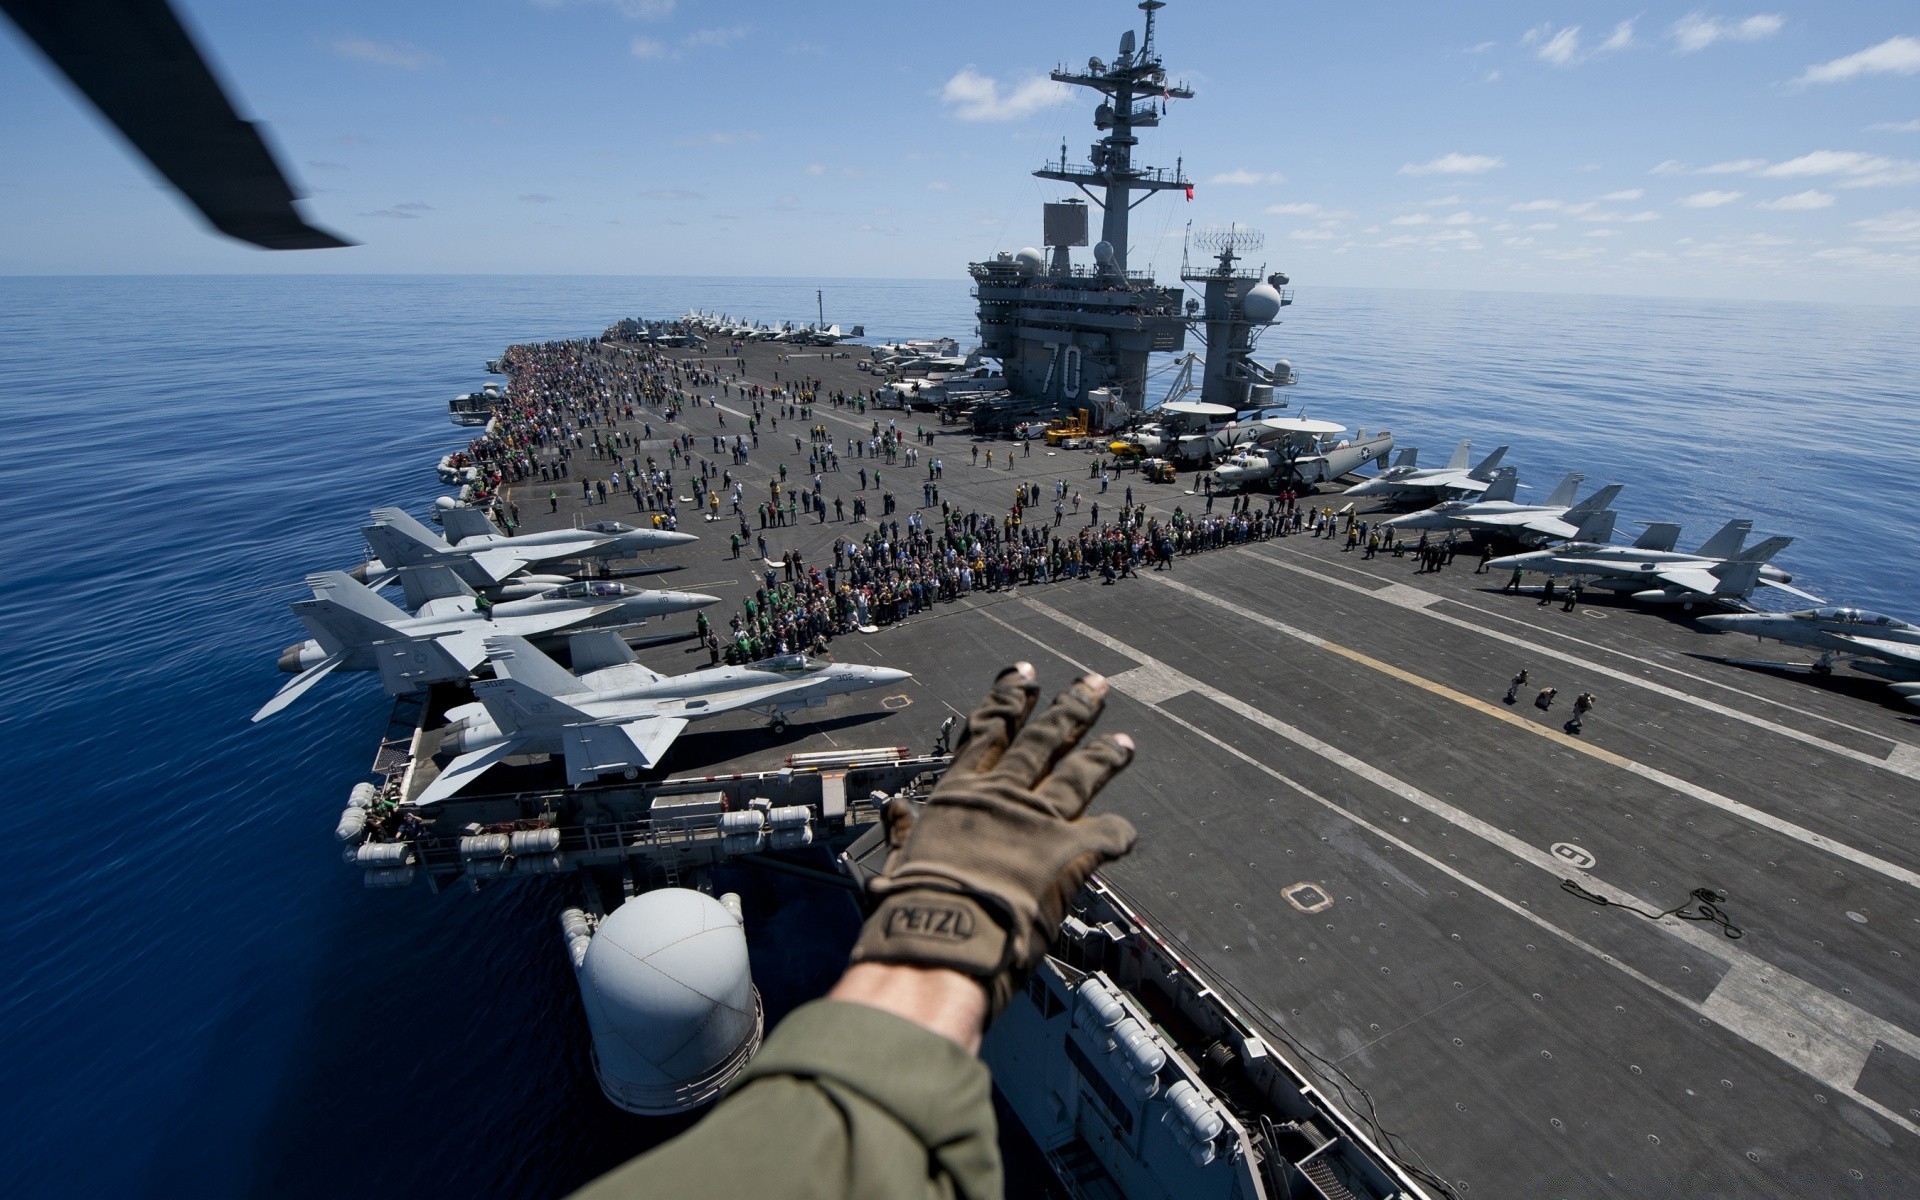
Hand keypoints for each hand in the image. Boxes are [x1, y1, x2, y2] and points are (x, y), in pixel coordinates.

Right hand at [851, 663, 1135, 1016]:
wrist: (941, 937)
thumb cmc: (912, 906)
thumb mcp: (902, 859)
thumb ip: (904, 831)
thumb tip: (895, 810)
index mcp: (959, 792)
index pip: (989, 730)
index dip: (1009, 699)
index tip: (1024, 675)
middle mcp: (1002, 795)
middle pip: (1044, 740)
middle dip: (1072, 709)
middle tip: (1093, 686)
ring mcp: (1037, 820)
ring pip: (1081, 775)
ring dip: (1104, 756)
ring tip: (1125, 743)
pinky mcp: (1068, 852)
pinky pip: (1107, 835)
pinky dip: (1119, 834)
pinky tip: (1128, 833)